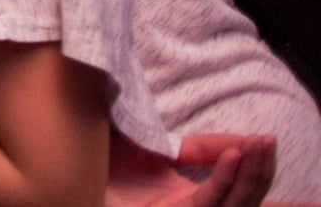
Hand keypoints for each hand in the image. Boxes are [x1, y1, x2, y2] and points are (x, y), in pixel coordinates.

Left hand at [107, 129, 277, 205]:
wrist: (70, 175)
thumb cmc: (106, 166)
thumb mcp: (160, 151)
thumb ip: (198, 148)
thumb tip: (239, 139)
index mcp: (193, 202)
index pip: (239, 189)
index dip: (258, 169)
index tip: (266, 139)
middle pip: (244, 199)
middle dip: (261, 171)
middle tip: (268, 140)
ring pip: (234, 204)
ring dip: (251, 174)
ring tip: (258, 144)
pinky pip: (207, 202)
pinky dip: (222, 180)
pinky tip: (232, 156)